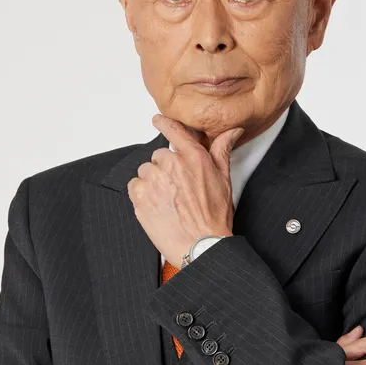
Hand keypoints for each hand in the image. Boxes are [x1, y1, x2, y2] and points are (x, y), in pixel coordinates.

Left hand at [127, 114, 242, 268]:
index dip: (164, 122)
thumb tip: (231, 131)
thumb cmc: (214, 217)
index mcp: (193, 158)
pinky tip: (156, 206)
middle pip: (159, 156)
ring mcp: (154, 180)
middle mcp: (172, 165)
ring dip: (153, 182)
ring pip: (146, 171)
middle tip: (177, 188)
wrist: (201, 245)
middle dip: (165, 169)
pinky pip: (134, 186)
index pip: (174, 130)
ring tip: (168, 200)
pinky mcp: (140, 197)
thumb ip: (222, 151)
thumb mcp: (224, 180)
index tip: (157, 119)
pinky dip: (142, 194)